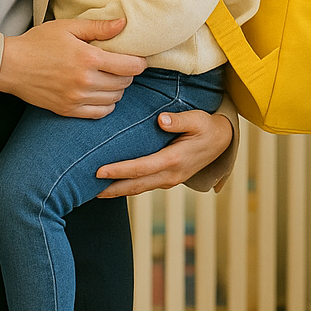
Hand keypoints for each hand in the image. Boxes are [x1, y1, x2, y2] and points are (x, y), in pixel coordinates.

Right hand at [0, 18, 145, 117]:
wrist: (11, 66)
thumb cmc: (38, 42)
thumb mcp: (68, 28)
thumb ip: (98, 27)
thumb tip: (124, 23)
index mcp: (88, 59)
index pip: (129, 67)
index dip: (140, 62)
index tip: (139, 58)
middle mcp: (85, 81)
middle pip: (124, 83)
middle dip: (128, 73)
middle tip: (122, 64)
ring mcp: (76, 98)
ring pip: (114, 99)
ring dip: (118, 88)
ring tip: (111, 77)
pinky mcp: (68, 110)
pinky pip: (100, 113)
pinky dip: (106, 104)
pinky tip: (101, 93)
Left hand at [95, 109, 233, 196]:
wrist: (223, 142)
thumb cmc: (207, 127)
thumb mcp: (197, 119)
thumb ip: (179, 120)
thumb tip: (161, 120)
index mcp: (174, 160)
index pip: (141, 168)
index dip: (119, 171)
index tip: (99, 171)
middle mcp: (171, 174)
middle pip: (136, 186)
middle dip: (112, 188)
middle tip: (88, 189)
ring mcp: (170, 180)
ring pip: (139, 189)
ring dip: (118, 191)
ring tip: (95, 191)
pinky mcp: (168, 178)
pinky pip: (145, 185)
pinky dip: (128, 187)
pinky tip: (115, 185)